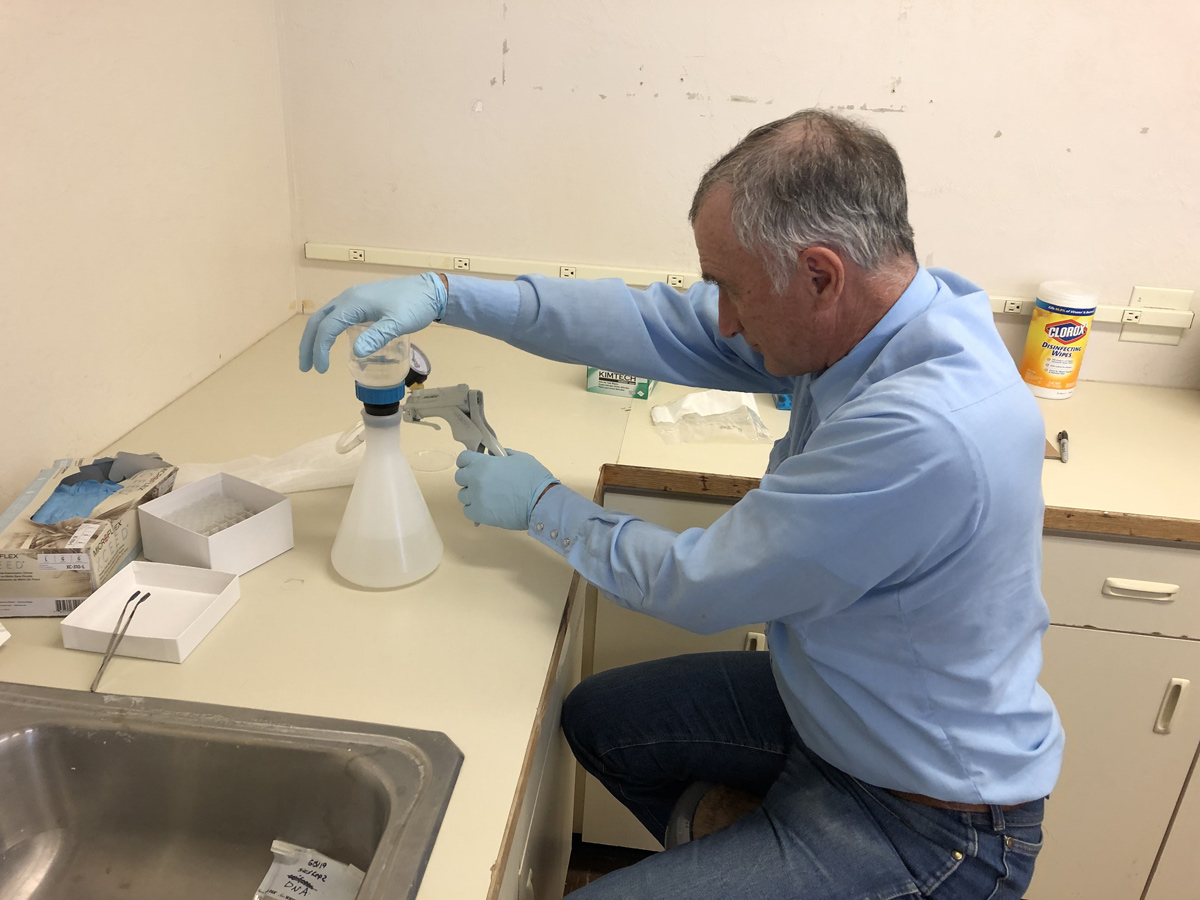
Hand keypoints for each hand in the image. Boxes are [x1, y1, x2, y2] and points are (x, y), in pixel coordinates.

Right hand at [298, 272, 447, 373]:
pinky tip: (332, 342)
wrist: (430, 290)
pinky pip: (337, 315)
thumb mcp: (398, 323)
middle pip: (318, 320)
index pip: (327, 327)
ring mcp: (354, 298)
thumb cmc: (415, 305)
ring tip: (314, 358)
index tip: (321, 370)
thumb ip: (378, 336)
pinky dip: (328, 330)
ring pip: (325, 317)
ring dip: (316, 337)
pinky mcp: (362, 301)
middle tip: (305, 368)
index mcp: (353, 303)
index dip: (320, 349)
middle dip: (308, 344)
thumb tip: (356, 353)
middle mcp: (348, 298)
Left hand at [454, 450, 558, 529]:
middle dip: (469, 478)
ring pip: (463, 495)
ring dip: (472, 495)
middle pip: (459, 477)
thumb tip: (493, 456)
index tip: (475, 465)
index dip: (468, 462)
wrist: (541, 501)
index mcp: (483, 463)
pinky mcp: (479, 514)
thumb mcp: (520, 458)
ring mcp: (475, 498)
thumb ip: (502, 455)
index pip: (462, 459)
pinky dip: (474, 509)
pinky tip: (486, 508)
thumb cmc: (533, 477)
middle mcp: (475, 480)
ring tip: (487, 497)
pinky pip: (467, 511)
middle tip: (483, 482)